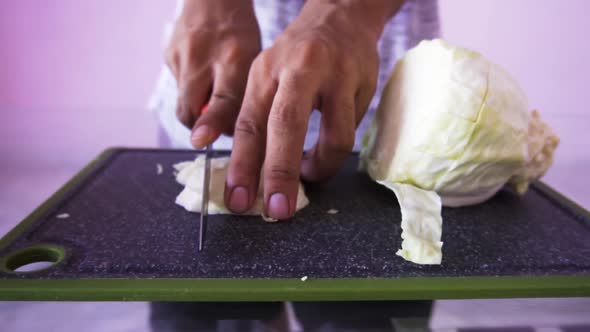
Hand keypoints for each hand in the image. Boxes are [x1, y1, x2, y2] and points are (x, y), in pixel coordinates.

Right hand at [166, 0, 260, 146]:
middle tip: (214, 126)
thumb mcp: (252, 61)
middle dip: (200, 127)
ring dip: (196, 108)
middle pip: (190, 108)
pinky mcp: (167, 56)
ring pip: (183, 101)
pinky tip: (201, 76)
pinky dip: (190, 90)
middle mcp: (202, 57)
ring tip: (211, 94)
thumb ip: (241, 96)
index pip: (223, 99)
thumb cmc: (239, 34)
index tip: (202, 141)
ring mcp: (180, 56)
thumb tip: (229, 133)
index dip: (212, 123)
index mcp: (234, 57)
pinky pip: (178, 86)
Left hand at [225, 0, 401, 218]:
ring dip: (319, 167)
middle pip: (286, 127)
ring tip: (309, 175)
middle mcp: (298, 70)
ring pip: (333, 137)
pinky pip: (353, 130)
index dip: (242, 166)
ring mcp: (335, 75)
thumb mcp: (267, 76)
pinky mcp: (363, 83)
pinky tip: (326, 150)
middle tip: (277, 210)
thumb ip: (256, 118)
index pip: (248, 124)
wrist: (341, 16)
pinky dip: (337, 151)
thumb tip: (247, 172)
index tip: (238, 199)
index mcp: (265, 72)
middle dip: (279, 174)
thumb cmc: (297, 56)